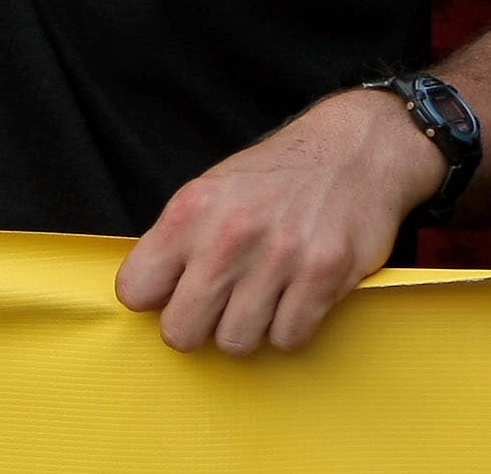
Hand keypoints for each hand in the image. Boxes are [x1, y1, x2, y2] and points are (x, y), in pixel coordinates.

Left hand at [115, 88, 441, 354]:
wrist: (356, 146)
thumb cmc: (280, 174)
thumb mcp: (214, 188)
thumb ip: (180, 240)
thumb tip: (151, 297)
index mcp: (191, 210)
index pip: (134, 290)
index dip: (155, 299)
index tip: (175, 293)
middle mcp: (228, 235)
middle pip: (180, 332)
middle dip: (199, 327)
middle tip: (221, 306)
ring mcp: (277, 257)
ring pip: (235, 343)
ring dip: (250, 327)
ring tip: (266, 295)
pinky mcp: (323, 274)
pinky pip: (288, 339)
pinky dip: (292, 327)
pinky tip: (298, 296)